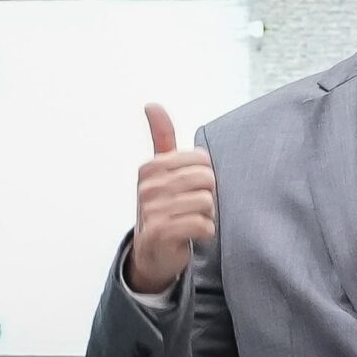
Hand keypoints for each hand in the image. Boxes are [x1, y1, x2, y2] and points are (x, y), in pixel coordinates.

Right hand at [128, 103, 214, 295]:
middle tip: (193, 207)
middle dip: (208, 196)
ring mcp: (151, 210)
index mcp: (150, 168)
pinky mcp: (160, 233)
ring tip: (191, 220)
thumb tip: (151, 104)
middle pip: (206, 179)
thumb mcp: (160, 171)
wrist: (152, 253)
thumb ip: (161, 137)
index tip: (190, 188)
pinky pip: (202, 225)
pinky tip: (192, 235)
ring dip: (207, 216)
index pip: (201, 159)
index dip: (206, 176)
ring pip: (206, 203)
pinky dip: (205, 232)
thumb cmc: (162, 207)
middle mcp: (147, 187)